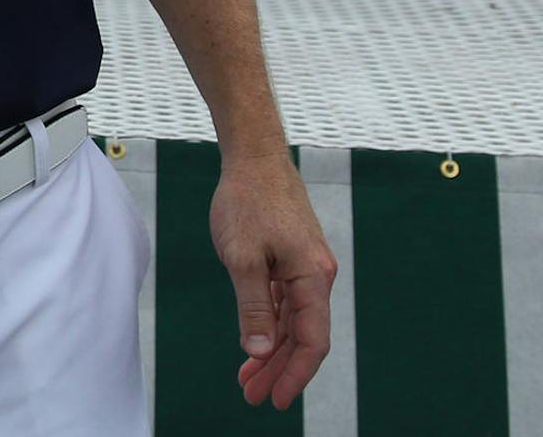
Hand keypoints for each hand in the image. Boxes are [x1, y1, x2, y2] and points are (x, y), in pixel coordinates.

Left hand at [210, 153, 336, 409]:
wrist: (253, 157)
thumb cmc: (247, 201)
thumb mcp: (241, 257)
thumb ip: (252, 306)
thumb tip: (260, 352)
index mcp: (312, 278)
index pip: (311, 340)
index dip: (295, 374)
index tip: (276, 399)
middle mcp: (316, 276)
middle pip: (303, 336)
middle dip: (279, 370)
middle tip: (253, 398)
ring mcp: (304, 268)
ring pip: (292, 321)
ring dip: (272, 351)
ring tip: (248, 380)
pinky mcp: (290, 259)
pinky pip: (284, 303)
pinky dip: (269, 324)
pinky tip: (253, 344)